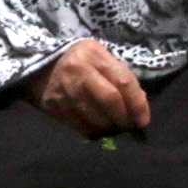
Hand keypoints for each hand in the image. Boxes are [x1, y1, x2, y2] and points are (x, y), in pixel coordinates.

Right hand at [34, 39, 151, 135]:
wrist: (44, 66)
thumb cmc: (83, 62)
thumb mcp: (103, 59)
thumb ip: (122, 78)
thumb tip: (140, 107)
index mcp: (95, 55)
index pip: (122, 81)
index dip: (137, 104)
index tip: (143, 120)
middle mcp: (78, 71)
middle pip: (109, 100)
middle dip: (124, 118)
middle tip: (130, 127)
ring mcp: (64, 90)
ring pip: (94, 118)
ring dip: (110, 128)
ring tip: (115, 128)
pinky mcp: (54, 107)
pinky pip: (80, 127)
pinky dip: (95, 133)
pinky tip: (99, 130)